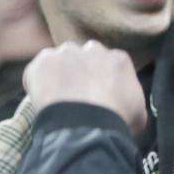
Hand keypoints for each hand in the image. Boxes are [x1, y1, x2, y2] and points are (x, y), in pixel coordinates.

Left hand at [22, 42, 147, 136]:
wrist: (89, 124)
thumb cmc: (116, 120)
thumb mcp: (138, 113)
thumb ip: (130, 99)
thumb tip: (126, 105)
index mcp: (118, 59)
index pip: (107, 64)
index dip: (100, 79)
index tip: (96, 94)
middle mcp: (92, 49)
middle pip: (82, 57)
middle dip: (78, 72)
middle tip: (75, 96)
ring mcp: (66, 53)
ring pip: (58, 61)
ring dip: (57, 75)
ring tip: (56, 100)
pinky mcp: (43, 62)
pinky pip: (36, 71)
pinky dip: (36, 83)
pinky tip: (42, 101)